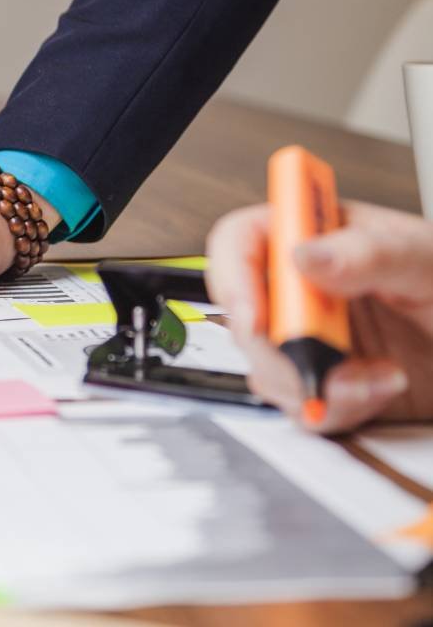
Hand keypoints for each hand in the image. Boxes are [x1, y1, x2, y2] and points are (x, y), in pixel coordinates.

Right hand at [206, 201, 432, 432]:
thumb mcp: (427, 261)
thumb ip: (369, 253)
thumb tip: (305, 255)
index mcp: (320, 236)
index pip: (242, 240)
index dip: (232, 275)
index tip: (254, 315)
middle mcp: (305, 287)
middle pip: (243, 315)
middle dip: (278, 348)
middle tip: (322, 358)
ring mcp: (311, 338)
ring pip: (264, 369)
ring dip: (314, 383)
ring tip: (371, 376)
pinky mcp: (324, 382)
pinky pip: (298, 405)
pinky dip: (337, 408)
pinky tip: (377, 389)